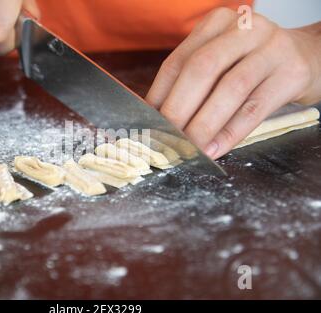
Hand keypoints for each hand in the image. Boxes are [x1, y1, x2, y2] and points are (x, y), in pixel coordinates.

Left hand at [146, 7, 320, 158]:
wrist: (306, 57)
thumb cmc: (251, 64)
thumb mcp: (220, 62)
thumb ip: (191, 83)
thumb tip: (157, 117)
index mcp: (217, 24)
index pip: (178, 61)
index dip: (159, 94)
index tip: (147, 123)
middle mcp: (244, 29)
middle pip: (202, 69)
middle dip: (179, 108)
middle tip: (165, 138)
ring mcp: (272, 48)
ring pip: (230, 88)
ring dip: (204, 124)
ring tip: (189, 148)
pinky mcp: (292, 73)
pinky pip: (255, 109)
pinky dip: (231, 133)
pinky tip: (215, 148)